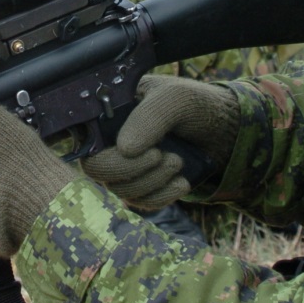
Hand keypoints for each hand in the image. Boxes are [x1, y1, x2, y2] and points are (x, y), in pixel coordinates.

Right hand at [80, 75, 239, 207]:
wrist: (222, 131)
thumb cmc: (194, 106)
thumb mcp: (176, 100)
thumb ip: (150, 118)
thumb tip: (124, 149)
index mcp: (108, 111)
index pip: (81, 134)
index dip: (94, 150)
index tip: (135, 151)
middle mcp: (109, 140)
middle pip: (96, 168)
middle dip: (130, 169)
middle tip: (161, 155)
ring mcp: (123, 166)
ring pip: (120, 189)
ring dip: (152, 181)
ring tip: (178, 162)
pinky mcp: (141, 186)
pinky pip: (140, 202)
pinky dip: (161, 197)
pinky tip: (181, 183)